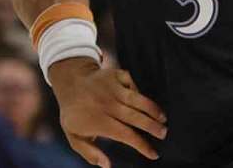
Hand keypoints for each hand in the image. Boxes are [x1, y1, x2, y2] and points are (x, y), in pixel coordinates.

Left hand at [49, 57, 167, 166]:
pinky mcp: (115, 74)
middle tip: (163, 134)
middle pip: (135, 116)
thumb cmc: (75, 114)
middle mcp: (107, 104)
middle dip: (152, 126)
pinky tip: (145, 102)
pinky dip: (139, 90)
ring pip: (137, 99)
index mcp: (98, 120)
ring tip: (163, 118)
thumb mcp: (75, 137)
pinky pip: (132, 82)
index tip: (153, 154)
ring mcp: (112, 87)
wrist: (69, 83)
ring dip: (152, 108)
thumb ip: (90, 153)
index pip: (125, 134)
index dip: (141, 145)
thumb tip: (108, 166)